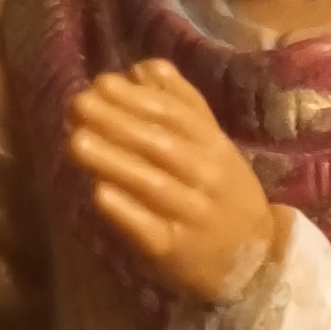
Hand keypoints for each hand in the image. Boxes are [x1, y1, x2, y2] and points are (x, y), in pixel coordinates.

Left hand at [66, 60, 273, 305]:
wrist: (254, 261)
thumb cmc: (222, 194)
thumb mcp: (213, 146)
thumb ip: (183, 105)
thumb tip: (143, 68)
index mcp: (215, 147)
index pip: (175, 116)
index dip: (137, 98)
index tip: (101, 83)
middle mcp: (206, 178)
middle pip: (160, 145)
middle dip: (117, 122)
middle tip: (78, 104)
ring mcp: (191, 216)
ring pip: (151, 184)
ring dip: (113, 161)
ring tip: (76, 142)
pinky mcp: (173, 250)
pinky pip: (148, 228)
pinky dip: (124, 210)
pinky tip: (98, 193)